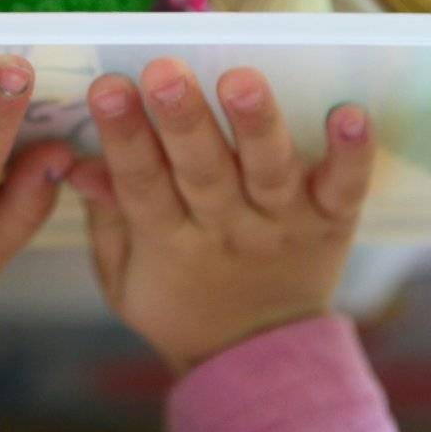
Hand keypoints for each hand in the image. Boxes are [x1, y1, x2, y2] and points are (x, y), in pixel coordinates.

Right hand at [67, 59, 375, 375]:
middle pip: (202, 172)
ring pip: (268, 172)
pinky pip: (344, 188)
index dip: (123, 136)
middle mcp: (227, 230)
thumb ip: (106, 218)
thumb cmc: (177, 301)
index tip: (106, 88)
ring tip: (241, 81)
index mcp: (169, 243)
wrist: (256, 358)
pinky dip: (351, 155)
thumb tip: (78, 163)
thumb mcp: (123, 276)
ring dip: (255, 125)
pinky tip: (351, 114)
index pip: (141, 184)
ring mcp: (281, 224)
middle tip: (165, 73)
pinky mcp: (330, 222)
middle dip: (183, 120)